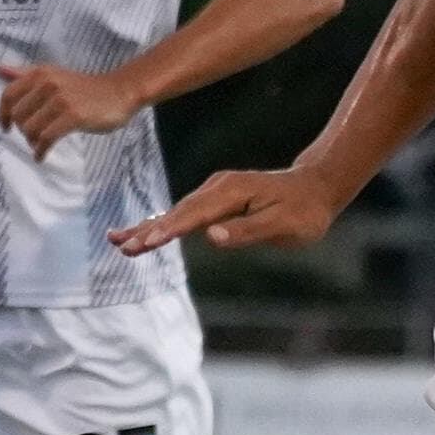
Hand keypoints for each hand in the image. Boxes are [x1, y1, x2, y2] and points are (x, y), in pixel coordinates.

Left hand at [0, 60, 143, 156]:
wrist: (120, 92)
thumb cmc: (85, 87)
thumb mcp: (53, 75)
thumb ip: (24, 74)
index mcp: (40, 74)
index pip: (9, 95)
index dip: (3, 114)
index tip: (5, 127)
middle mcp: (48, 83)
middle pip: (19, 115)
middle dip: (23, 130)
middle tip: (32, 137)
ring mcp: (61, 100)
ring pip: (31, 129)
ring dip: (32, 142)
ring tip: (39, 145)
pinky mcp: (74, 116)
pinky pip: (46, 138)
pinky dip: (40, 151)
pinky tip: (41, 156)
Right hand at [114, 166, 349, 258]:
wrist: (315, 189)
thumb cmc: (304, 212)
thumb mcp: (283, 226)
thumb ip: (248, 231)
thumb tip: (212, 237)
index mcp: (231, 192)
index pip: (194, 215)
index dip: (169, 230)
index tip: (146, 242)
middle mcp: (218, 188)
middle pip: (178, 212)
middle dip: (149, 230)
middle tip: (121, 246)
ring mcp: (215, 192)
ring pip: (177, 213)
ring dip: (149, 228)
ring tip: (119, 242)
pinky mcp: (215, 201)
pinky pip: (185, 214)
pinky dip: (162, 224)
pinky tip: (143, 233)